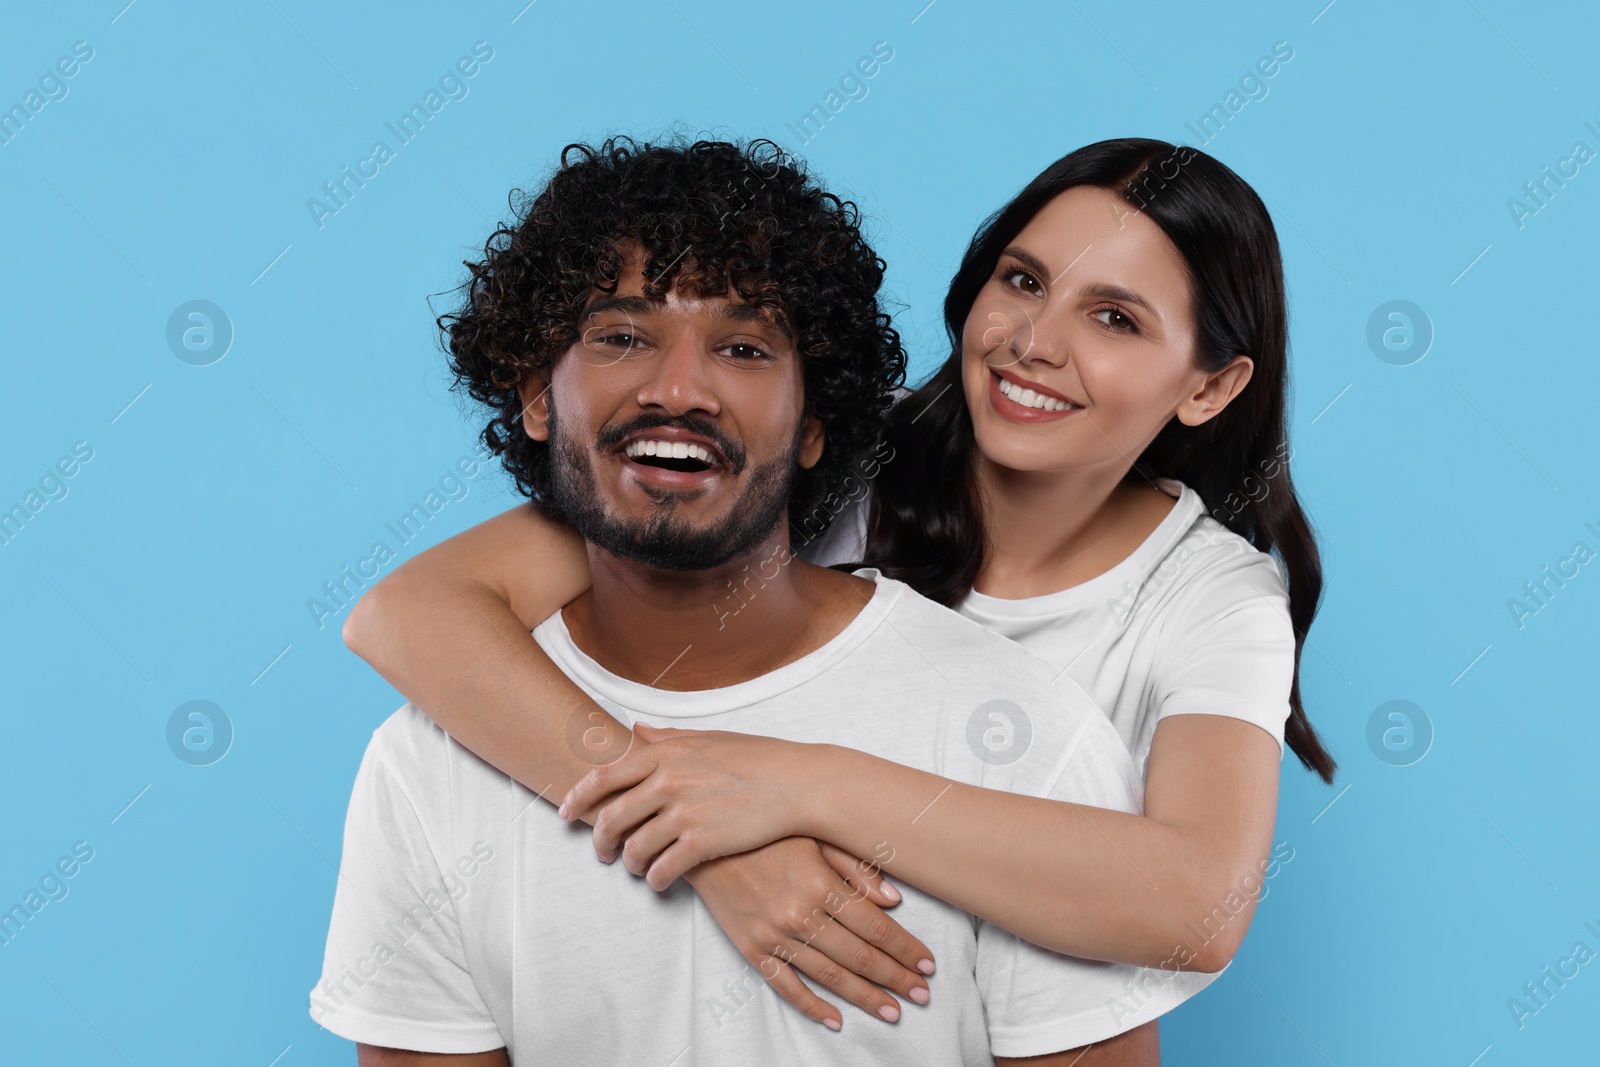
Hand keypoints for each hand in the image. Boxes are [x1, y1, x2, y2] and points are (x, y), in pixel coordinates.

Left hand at [559, 723, 831, 888]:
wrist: (796, 783)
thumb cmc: (756, 758)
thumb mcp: (708, 737)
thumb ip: (667, 736)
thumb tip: (636, 728)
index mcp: (665, 752)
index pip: (603, 777)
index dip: (577, 798)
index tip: (566, 813)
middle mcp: (668, 780)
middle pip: (610, 817)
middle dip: (599, 840)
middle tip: (602, 853)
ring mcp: (684, 812)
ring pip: (633, 848)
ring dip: (629, 864)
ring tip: (636, 868)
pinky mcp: (701, 842)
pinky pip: (662, 869)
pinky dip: (655, 880)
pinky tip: (660, 882)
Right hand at [683, 835, 934, 1029]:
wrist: (704, 838)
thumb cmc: (765, 829)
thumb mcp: (814, 833)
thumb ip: (855, 867)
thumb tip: (893, 901)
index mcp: (819, 883)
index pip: (875, 927)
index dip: (906, 949)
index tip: (929, 965)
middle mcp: (799, 914)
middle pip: (859, 956)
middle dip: (895, 978)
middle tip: (922, 995)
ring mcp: (774, 935)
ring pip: (829, 976)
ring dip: (864, 997)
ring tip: (892, 1011)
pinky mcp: (751, 948)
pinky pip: (786, 985)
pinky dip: (812, 1005)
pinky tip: (835, 1018)